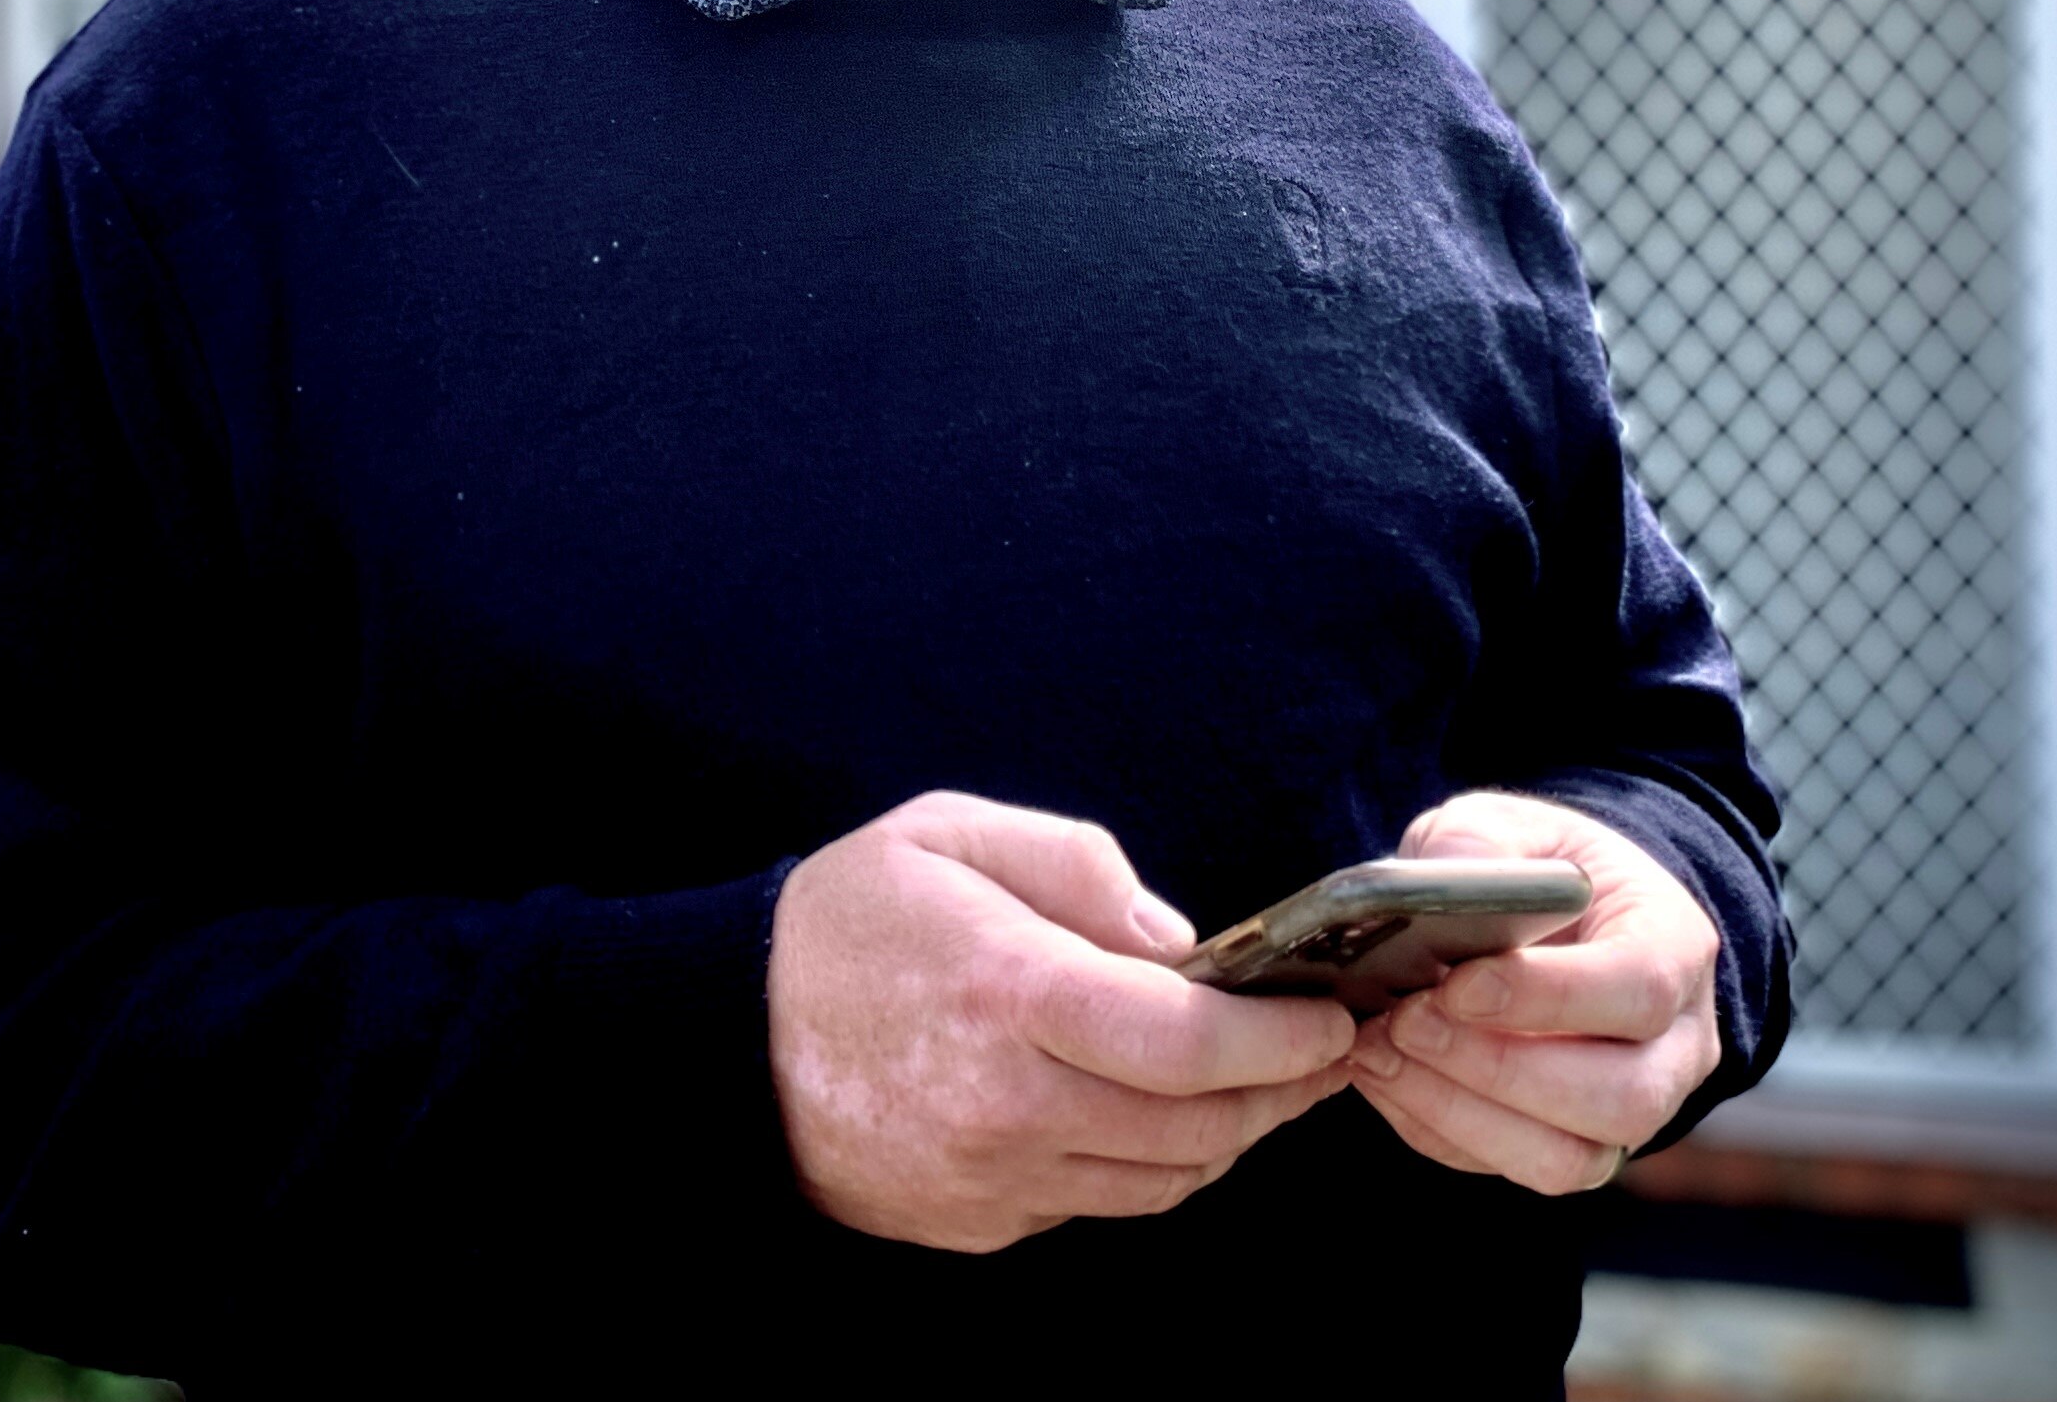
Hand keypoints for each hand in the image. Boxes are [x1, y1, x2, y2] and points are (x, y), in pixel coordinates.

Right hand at [767, 790, 1357, 1251]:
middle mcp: (1004, 1102)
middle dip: (1278, 1093)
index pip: (1188, 1043)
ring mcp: (989, 1176)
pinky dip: (1147, 1165)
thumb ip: (1077, 867)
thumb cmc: (850, 919)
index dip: (1278, 1039)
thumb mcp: (951, 834)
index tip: (1329, 1017)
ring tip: (1255, 1085)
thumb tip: (1182, 942)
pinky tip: (1157, 1115)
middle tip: (1318, 1055)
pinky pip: (1097, 1206)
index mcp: (1008, 992)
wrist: (727, 1035)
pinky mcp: (975, 1223)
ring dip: (1225, 1136)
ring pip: (1160, 1181)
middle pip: (1195, 1127)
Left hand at [1341, 790, 1722, 1193]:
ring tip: (1377, 1051)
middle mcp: (1677, 1046)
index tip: (1455, 986)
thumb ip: (1479, 840)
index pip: (1638, 989)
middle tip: (1403, 1023)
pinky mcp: (1578, 1148)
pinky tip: (1382, 1074)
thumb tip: (1443, 880)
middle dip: (1496, 1069)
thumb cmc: (1542, 871)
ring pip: (1571, 1159)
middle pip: (1619, 1097)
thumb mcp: (1513, 825)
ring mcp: (1636, 1110)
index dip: (1547, 998)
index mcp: (1676, 946)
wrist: (1560, 921)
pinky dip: (1438, 1129)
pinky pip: (1514, 1168)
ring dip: (1460, 1112)